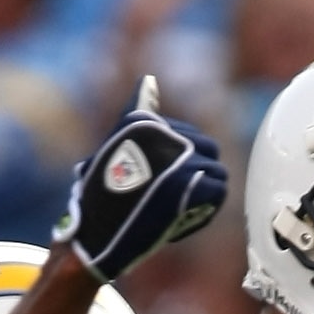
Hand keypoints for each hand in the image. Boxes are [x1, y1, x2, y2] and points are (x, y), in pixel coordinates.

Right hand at [55, 77, 224, 284]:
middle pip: (209, 151)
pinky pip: (217, 193)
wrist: (95, 233)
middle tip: (176, 203)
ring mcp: (180, 160)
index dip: (183, 167)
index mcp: (147, 122)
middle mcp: (166, 135)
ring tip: (181, 212)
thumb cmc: (101, 195)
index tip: (162, 188)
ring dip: (204, 196)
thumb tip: (149, 80)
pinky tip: (183, 222)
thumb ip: (137, 111)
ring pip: (217, 173)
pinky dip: (205, 212)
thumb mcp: (116, 144)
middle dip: (198, 178)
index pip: (191, 138)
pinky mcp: (188, 187)